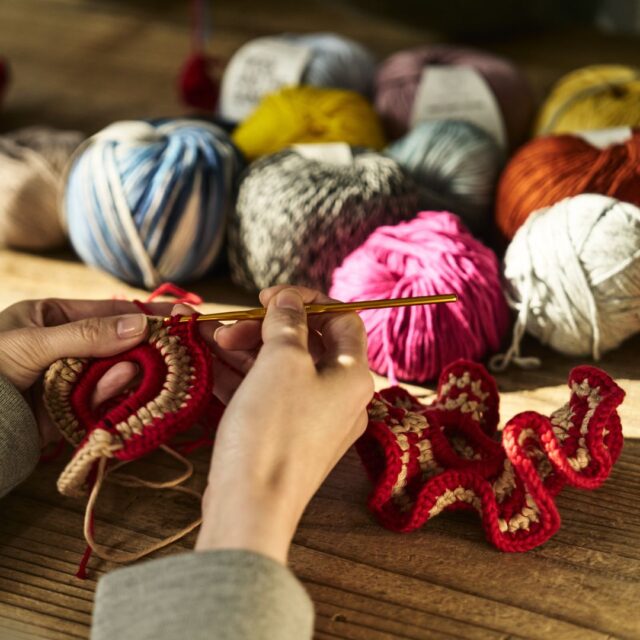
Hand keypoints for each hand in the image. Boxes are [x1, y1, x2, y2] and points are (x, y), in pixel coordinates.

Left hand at [0, 298, 172, 446]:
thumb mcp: (34, 343)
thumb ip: (87, 335)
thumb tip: (140, 325)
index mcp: (55, 318)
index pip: (110, 312)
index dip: (145, 313)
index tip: (181, 315)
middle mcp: (68, 346)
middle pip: (118, 343)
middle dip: (142, 347)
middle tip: (175, 348)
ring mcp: (72, 378)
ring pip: (114, 372)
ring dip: (126, 372)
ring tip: (138, 372)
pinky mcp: (73, 407)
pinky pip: (103, 398)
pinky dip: (112, 394)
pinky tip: (113, 390)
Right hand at [195, 285, 373, 563]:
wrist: (251, 507)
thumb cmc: (273, 429)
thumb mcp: (281, 362)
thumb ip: (287, 322)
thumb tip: (289, 300)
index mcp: (354, 375)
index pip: (343, 319)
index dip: (307, 300)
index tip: (269, 296)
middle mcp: (341, 397)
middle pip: (309, 344)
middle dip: (266, 327)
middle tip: (229, 327)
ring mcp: (314, 420)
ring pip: (283, 369)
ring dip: (248, 349)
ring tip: (210, 339)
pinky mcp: (287, 437)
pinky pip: (269, 395)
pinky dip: (244, 376)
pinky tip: (211, 363)